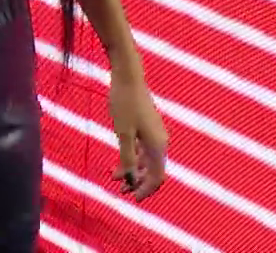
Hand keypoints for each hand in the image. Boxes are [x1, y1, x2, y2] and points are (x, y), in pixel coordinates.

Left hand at [107, 67, 167, 199]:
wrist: (128, 75)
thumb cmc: (123, 102)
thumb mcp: (122, 132)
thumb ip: (127, 157)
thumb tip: (131, 180)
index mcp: (158, 145)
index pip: (157, 177)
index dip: (146, 190)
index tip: (133, 199)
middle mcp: (161, 142)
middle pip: (154, 171)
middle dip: (138, 183)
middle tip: (120, 191)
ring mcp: (155, 134)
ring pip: (147, 160)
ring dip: (134, 171)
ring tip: (115, 178)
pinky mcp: (148, 126)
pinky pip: (143, 149)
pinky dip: (133, 158)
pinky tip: (119, 163)